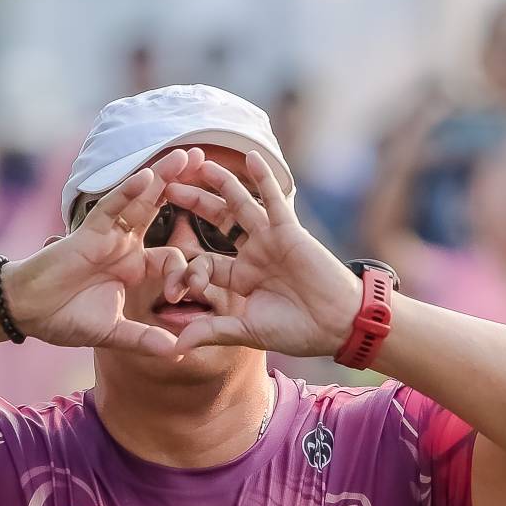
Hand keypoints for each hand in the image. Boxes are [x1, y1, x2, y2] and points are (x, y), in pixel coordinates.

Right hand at [0, 159, 201, 357]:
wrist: (28, 311)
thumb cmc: (65, 319)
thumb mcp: (113, 333)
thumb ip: (143, 339)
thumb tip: (178, 352)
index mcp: (135, 268)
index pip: (173, 260)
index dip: (186, 274)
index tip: (186, 294)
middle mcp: (125, 246)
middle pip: (160, 211)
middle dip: (183, 188)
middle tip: (207, 162)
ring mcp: (109, 235)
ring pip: (140, 201)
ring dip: (161, 178)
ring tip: (186, 155)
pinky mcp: (89, 232)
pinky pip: (111, 208)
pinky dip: (127, 193)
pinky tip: (146, 177)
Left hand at [162, 152, 361, 359]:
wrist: (337, 325)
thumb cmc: (297, 331)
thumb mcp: (247, 331)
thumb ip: (212, 332)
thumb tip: (174, 348)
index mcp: (241, 278)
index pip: (205, 264)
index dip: (187, 272)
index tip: (172, 289)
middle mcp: (253, 254)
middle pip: (217, 222)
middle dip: (194, 204)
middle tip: (168, 187)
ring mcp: (270, 240)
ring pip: (241, 205)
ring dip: (222, 183)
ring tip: (202, 164)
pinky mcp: (289, 231)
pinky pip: (275, 200)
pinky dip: (264, 179)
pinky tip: (251, 157)